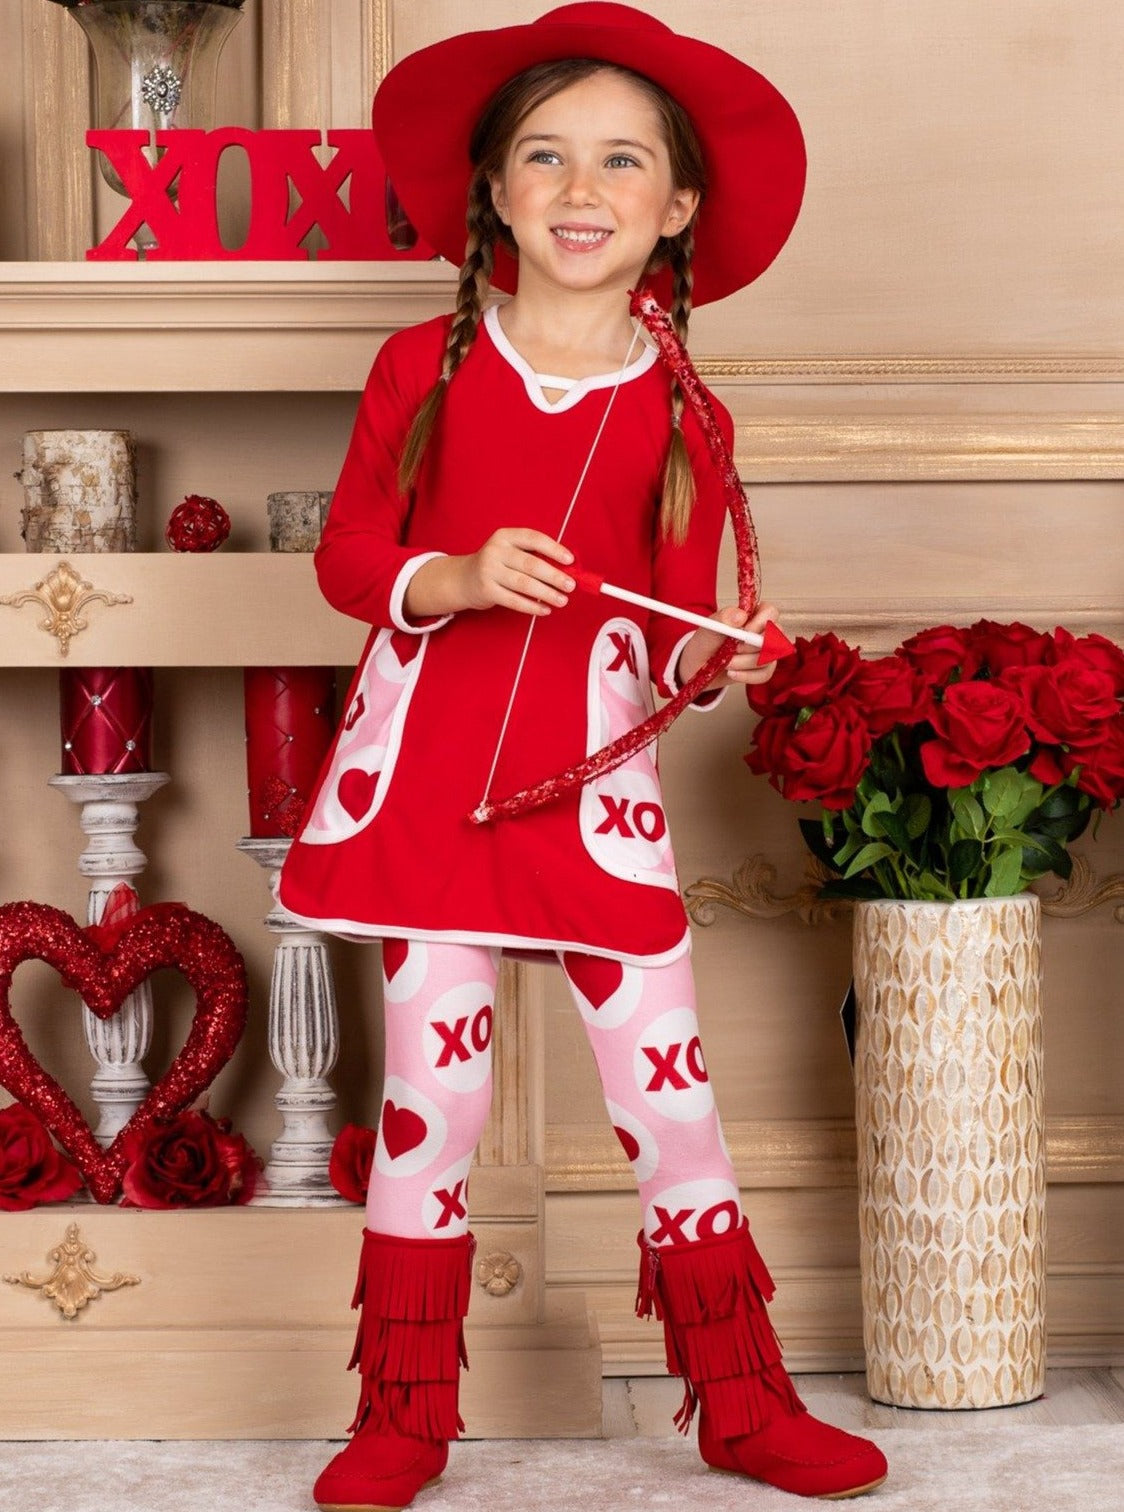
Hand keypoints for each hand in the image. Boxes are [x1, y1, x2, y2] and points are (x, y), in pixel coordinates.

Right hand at [403, 529, 574, 619]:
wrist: (465, 578)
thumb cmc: (498, 564)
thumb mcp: (511, 551)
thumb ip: (534, 555)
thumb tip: (566, 568)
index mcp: (505, 536)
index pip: (534, 539)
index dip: (554, 549)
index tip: (570, 560)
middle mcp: (495, 551)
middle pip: (531, 564)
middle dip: (554, 576)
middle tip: (571, 586)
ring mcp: (489, 571)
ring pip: (524, 584)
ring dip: (546, 594)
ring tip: (562, 600)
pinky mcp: (487, 590)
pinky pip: (514, 600)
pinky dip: (532, 606)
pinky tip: (545, 609)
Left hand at [676, 602, 781, 690]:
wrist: (697, 666)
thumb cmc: (704, 643)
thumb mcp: (708, 628)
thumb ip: (723, 618)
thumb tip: (741, 615)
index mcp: (751, 615)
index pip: (770, 612)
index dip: (762, 622)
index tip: (745, 631)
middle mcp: (761, 632)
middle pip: (776, 636)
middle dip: (753, 647)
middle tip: (735, 649)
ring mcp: (765, 651)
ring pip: (769, 658)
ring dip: (745, 663)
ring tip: (727, 663)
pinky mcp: (762, 669)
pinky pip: (765, 674)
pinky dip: (747, 676)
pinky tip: (733, 674)